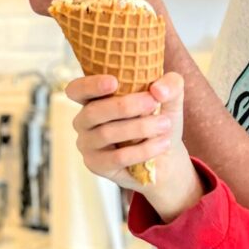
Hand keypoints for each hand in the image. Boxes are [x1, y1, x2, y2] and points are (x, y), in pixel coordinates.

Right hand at [69, 72, 202, 219]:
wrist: (168, 156)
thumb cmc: (162, 118)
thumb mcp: (172, 97)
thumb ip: (171, 84)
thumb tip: (157, 90)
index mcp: (96, 98)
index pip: (76, 89)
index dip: (90, 85)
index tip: (114, 82)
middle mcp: (85, 121)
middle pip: (93, 111)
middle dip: (124, 105)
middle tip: (152, 103)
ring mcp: (88, 144)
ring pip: (106, 133)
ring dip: (139, 127)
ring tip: (165, 124)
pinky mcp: (98, 165)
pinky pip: (117, 157)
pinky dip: (143, 150)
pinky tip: (162, 144)